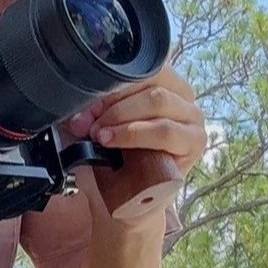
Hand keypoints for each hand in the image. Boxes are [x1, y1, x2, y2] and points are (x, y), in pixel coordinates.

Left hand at [60, 64, 205, 230]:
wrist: (123, 202)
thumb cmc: (112, 161)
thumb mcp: (95, 126)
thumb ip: (87, 109)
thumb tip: (73, 102)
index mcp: (161, 81)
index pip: (138, 65)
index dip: (107, 81)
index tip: (82, 103)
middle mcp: (181, 94)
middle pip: (148, 79)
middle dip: (111, 100)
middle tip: (87, 123)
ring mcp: (192, 117)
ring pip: (156, 100)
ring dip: (121, 116)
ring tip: (99, 134)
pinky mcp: (194, 142)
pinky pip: (165, 131)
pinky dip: (135, 133)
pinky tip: (113, 141)